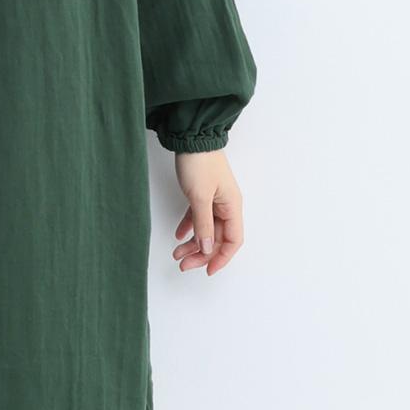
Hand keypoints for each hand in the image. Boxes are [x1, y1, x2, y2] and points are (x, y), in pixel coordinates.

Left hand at [170, 150, 243, 275]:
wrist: (191, 139)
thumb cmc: (199, 163)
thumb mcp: (199, 196)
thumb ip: (203, 224)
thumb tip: (206, 248)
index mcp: (232, 207)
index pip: (233, 240)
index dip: (221, 257)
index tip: (207, 270)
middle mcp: (226, 206)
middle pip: (217, 238)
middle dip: (201, 253)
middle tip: (183, 264)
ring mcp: (214, 200)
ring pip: (206, 229)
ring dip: (192, 243)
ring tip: (176, 254)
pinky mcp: (202, 194)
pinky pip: (198, 217)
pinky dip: (189, 227)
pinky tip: (178, 236)